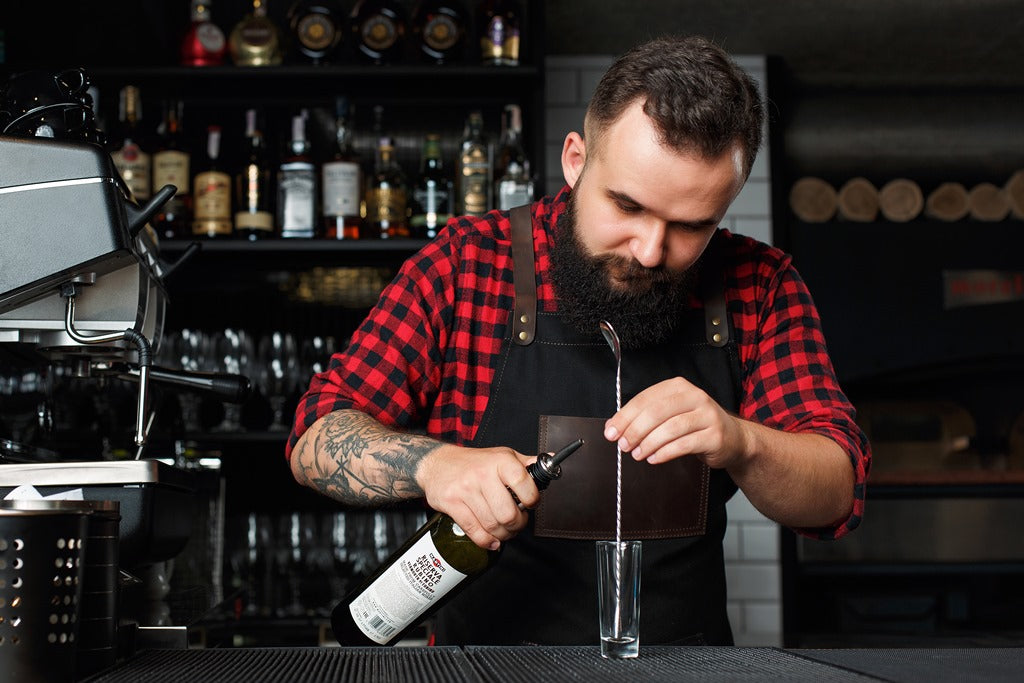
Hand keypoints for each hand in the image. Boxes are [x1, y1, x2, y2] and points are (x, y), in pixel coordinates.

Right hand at [415, 444, 538, 549]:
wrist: (436, 464)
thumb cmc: (474, 462)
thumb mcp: (502, 455)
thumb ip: (526, 463)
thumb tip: (551, 461)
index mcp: (501, 461)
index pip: (525, 485)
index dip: (532, 501)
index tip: (530, 504)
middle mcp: (483, 474)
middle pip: (509, 514)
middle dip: (517, 525)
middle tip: (517, 522)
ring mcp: (466, 490)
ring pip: (493, 525)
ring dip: (503, 535)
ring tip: (504, 530)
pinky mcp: (452, 504)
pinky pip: (474, 531)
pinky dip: (486, 541)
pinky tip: (491, 540)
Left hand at [603, 376, 747, 467]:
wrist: (733, 439)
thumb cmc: (695, 426)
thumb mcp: (671, 415)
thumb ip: (644, 417)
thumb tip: (614, 427)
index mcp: (678, 387)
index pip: (645, 398)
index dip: (625, 416)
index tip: (611, 432)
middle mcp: (695, 396)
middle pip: (657, 412)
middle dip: (635, 430)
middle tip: (623, 445)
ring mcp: (707, 415)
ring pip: (671, 428)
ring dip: (649, 443)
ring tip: (637, 454)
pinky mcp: (715, 435)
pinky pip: (685, 444)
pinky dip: (665, 452)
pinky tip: (654, 458)